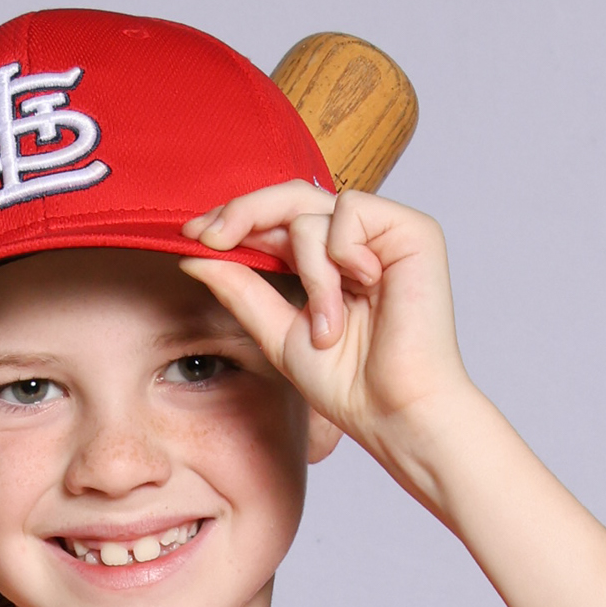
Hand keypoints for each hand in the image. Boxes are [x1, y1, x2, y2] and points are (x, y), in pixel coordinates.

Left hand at [181, 184, 474, 491]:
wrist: (392, 410)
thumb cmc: (348, 383)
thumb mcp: (277, 332)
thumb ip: (242, 290)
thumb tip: (194, 254)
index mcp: (327, 262)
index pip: (276, 220)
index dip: (234, 220)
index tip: (192, 236)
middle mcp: (356, 241)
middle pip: (288, 196)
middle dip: (243, 212)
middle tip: (211, 238)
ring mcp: (384, 233)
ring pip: (311, 213)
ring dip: (308, 273)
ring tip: (329, 326)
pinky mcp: (413, 229)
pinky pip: (349, 212)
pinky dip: (341, 254)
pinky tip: (365, 288)